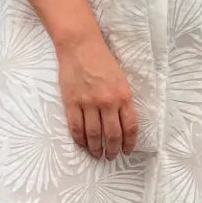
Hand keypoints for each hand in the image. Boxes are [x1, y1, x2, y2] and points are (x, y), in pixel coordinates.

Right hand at [55, 32, 138, 159]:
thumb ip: (122, 100)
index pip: (130, 126)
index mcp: (123, 95)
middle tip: (112, 156)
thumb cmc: (102, 60)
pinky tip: (83, 144)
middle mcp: (107, 101)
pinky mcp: (72, 103)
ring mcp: (88, 103)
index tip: (128, 151)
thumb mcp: (121, 79)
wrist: (81, 46)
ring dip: (96, 149)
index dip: (130, 143)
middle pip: (112, 135)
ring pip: (94, 135)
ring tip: (98, 154)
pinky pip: (76, 128)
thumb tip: (123, 123)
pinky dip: (80, 140)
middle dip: (113, 150)